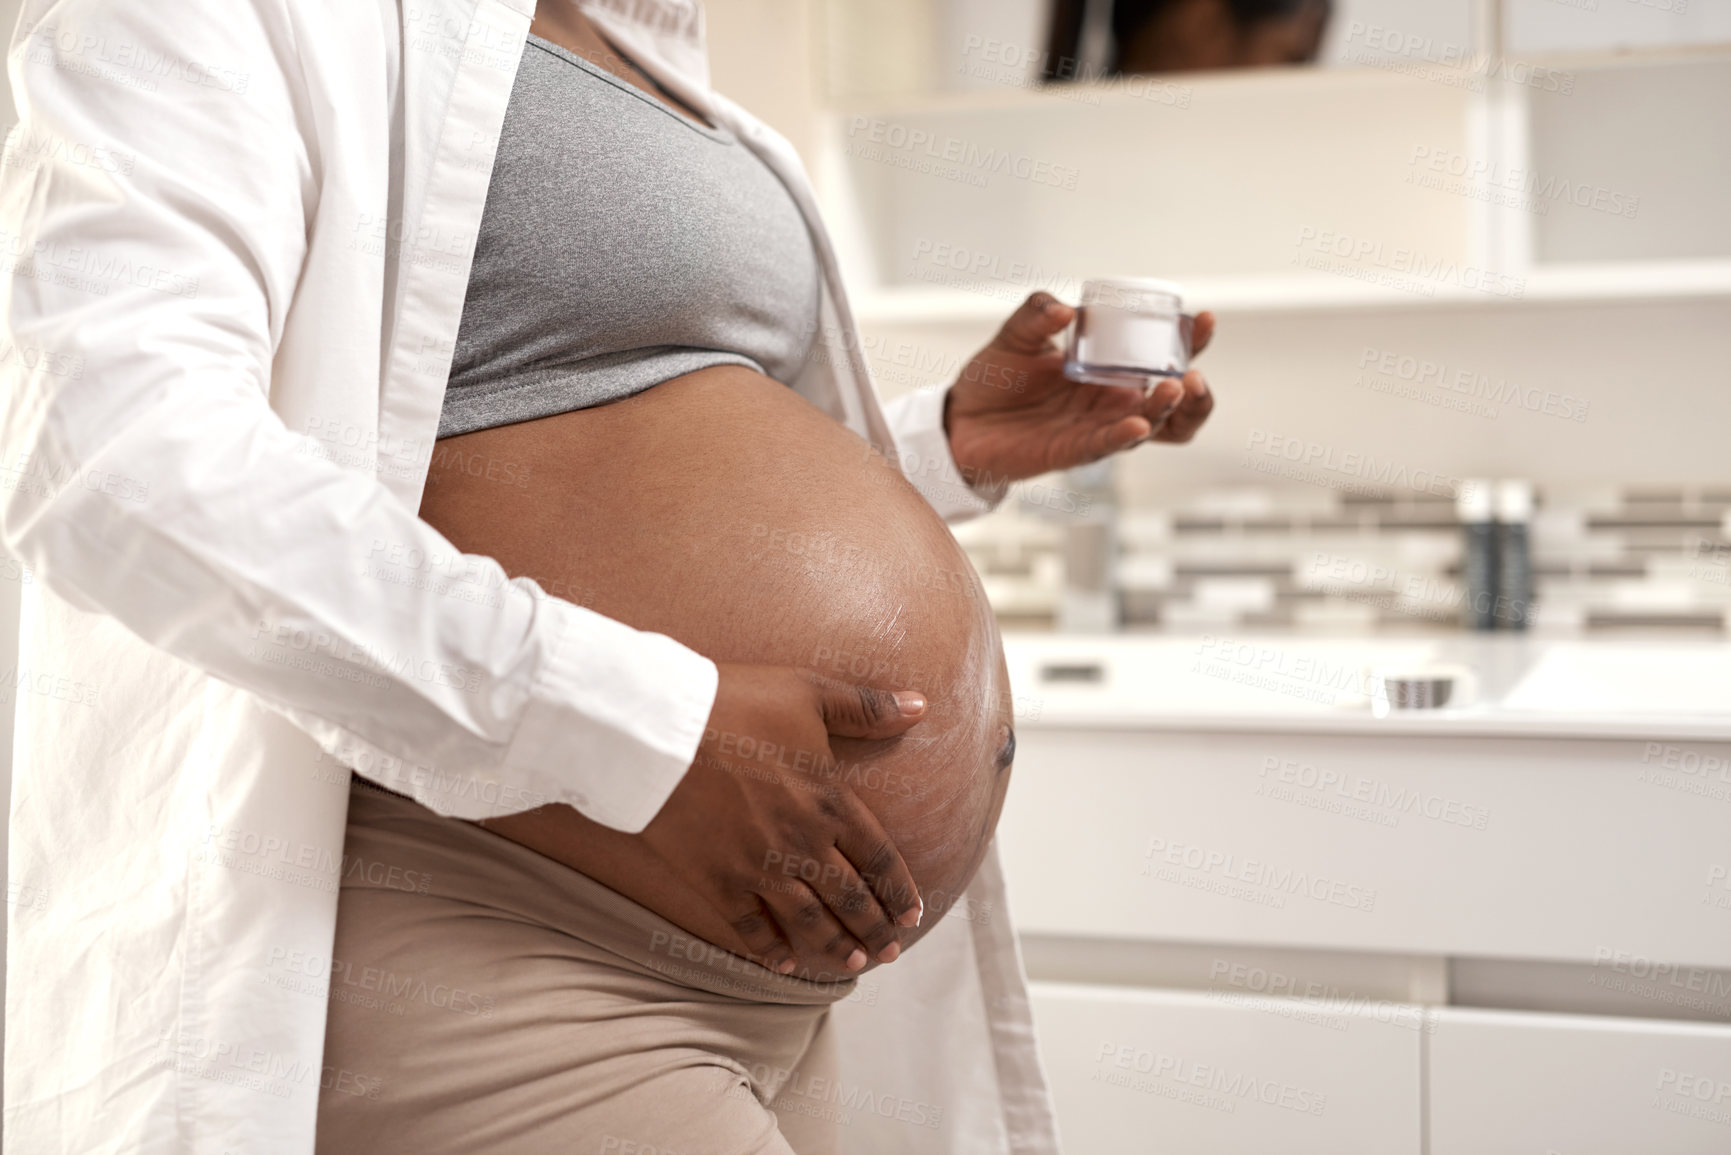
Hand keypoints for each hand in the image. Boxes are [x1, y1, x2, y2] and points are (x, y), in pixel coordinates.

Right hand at [638, 663, 926, 980]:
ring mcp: (759, 867)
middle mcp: (802, 843)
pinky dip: (771, 949)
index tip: (913, 915)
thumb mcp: (808, 692)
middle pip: (849, 897)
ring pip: (809, 920)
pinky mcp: (718, 880)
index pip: (878, 857)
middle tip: (890, 953)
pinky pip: (751, 926)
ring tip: (853, 963)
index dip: (899, 890)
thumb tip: (920, 705)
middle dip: (874, 928)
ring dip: (835, 945)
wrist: (658, 731)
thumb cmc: (734, 703)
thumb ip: (866, 708)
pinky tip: (786, 964)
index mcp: (829, 801)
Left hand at [944, 291, 1215, 484]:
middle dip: (1195, 390)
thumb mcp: (1016, 335)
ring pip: (1153, 429)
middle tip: (1192, 372)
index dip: (1191, 341)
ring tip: (1173, 389)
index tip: (1203, 319)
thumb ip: (1037, 314)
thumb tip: (1063, 310)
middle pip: (1175, 403)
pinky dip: (1126, 436)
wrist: (960, 418)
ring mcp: (1098, 429)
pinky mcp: (1074, 452)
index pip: (1163, 357)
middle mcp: (1114, 401)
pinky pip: (1108, 447)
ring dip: (1169, 412)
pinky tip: (1137, 424)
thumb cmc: (996, 377)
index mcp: (1112, 370)